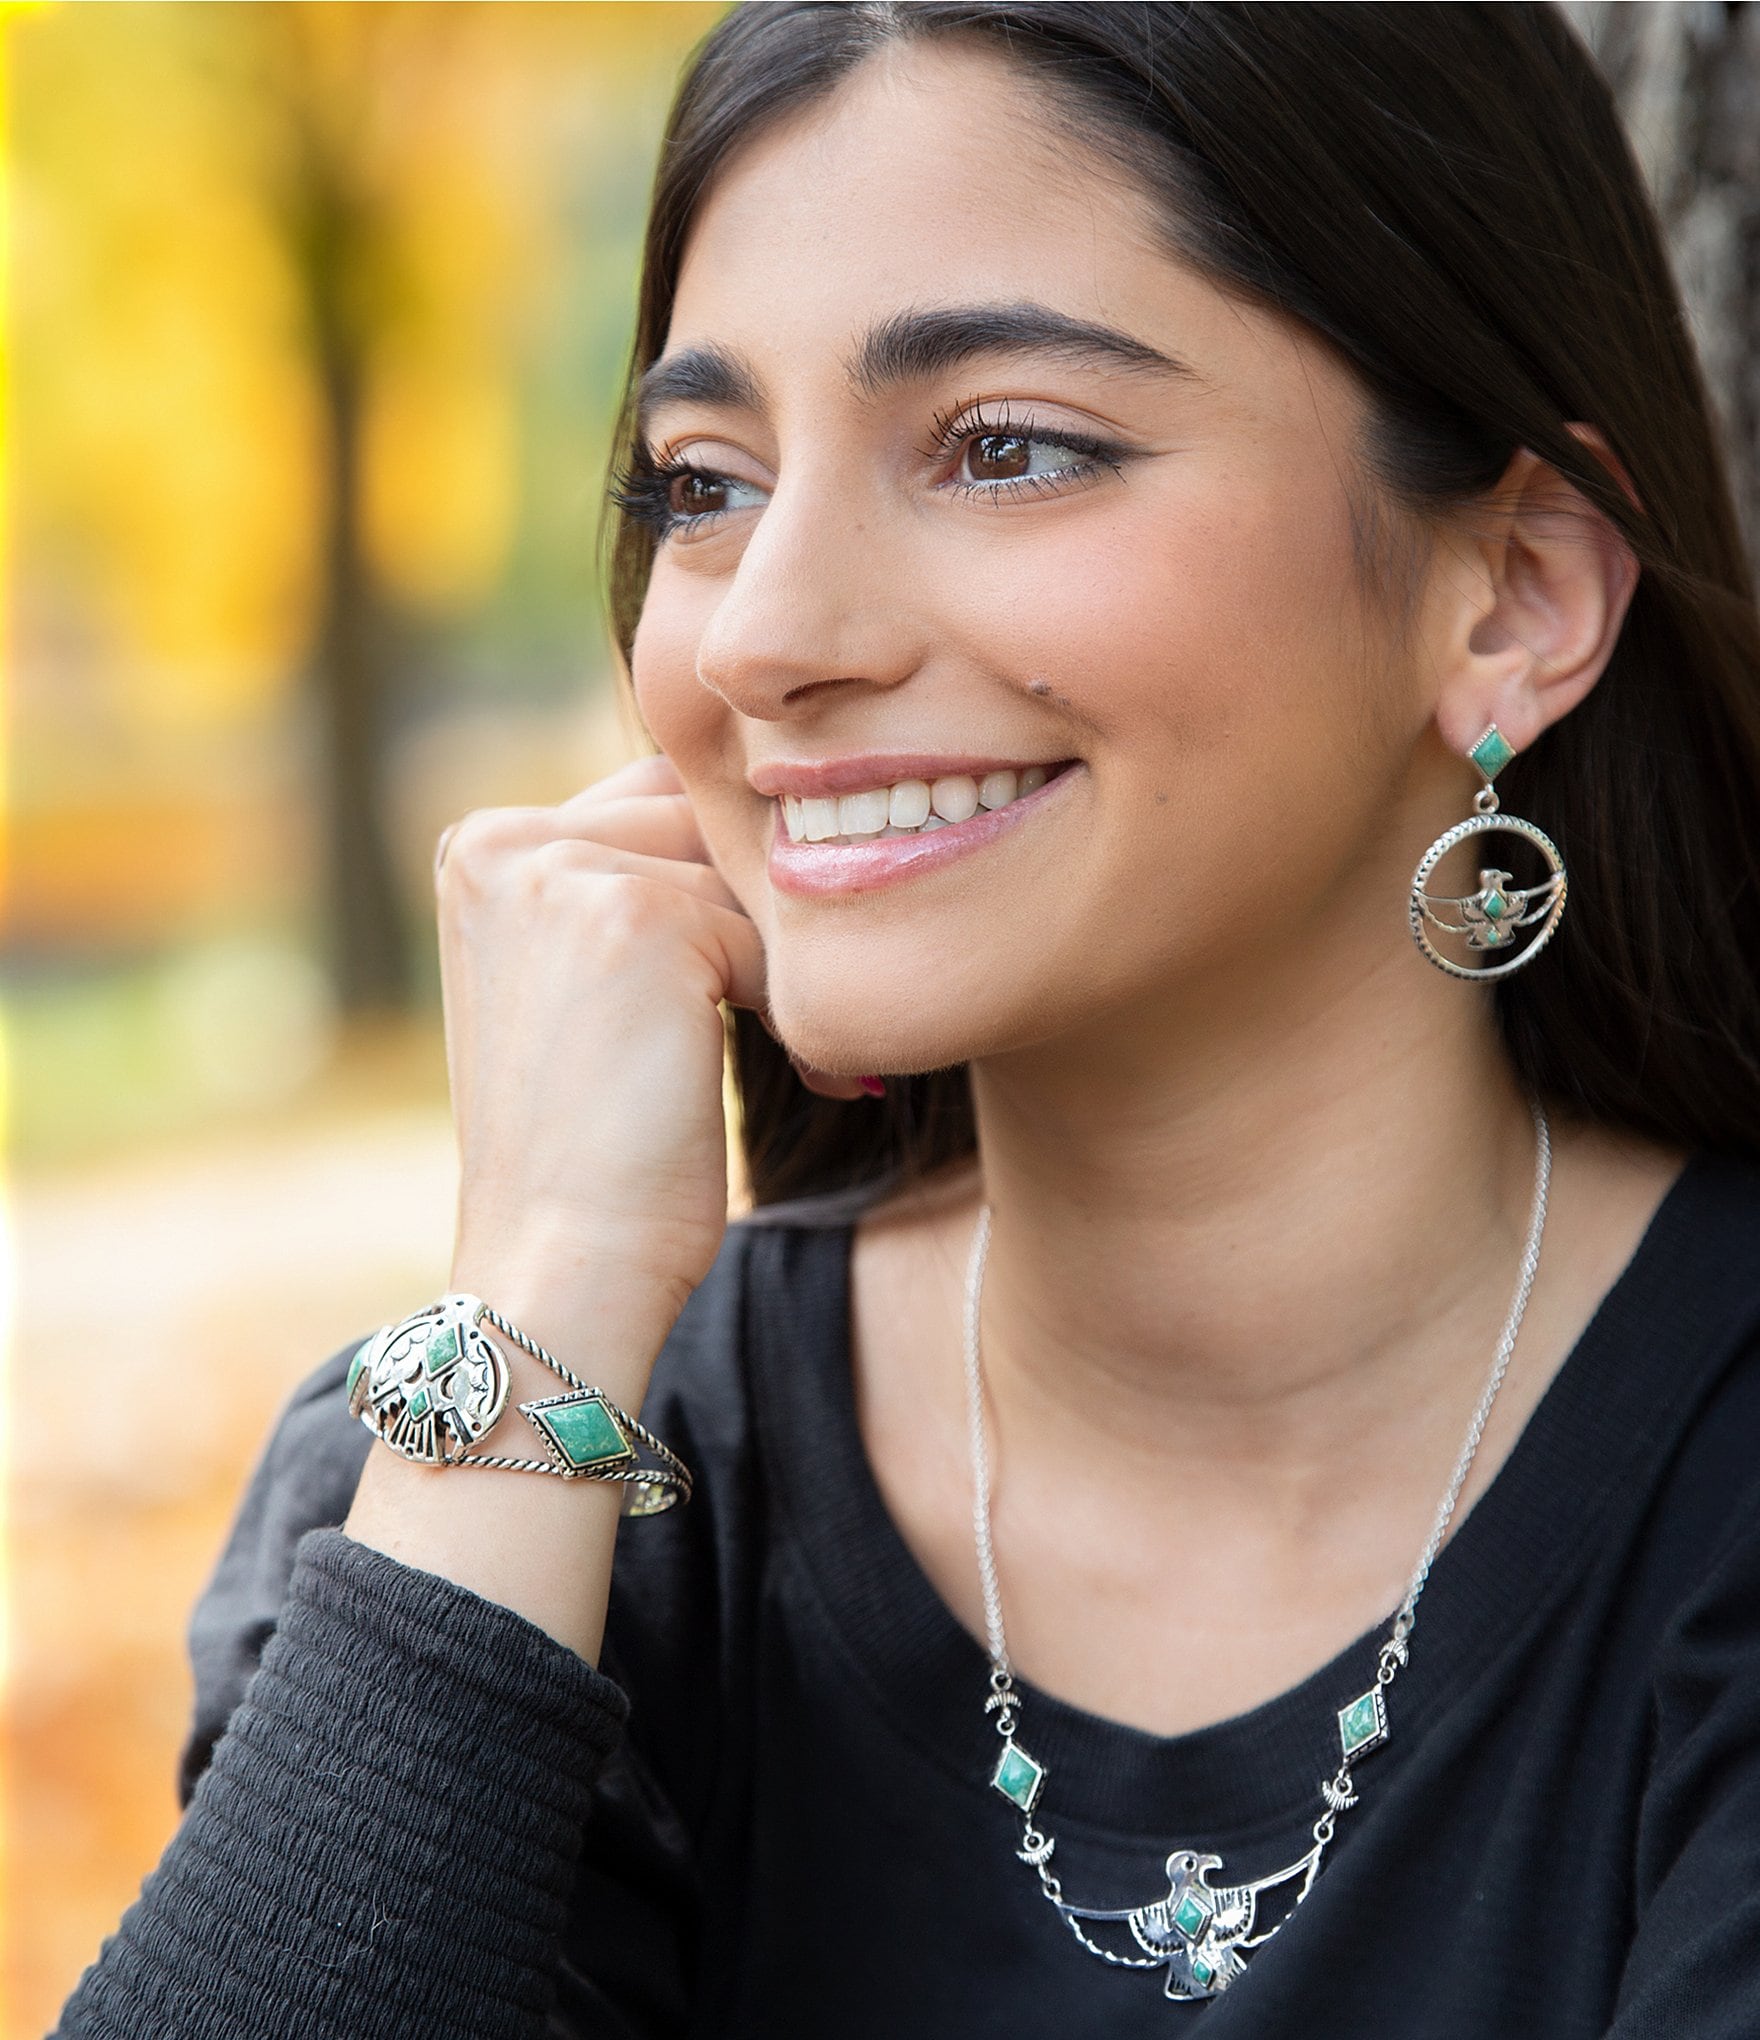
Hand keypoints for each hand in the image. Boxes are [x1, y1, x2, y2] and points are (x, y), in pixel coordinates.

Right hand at [432, 750, 856, 1379]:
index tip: (748, 984)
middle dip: (762, 918)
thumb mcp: (579, 989)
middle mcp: (506, 839)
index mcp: (482, 846)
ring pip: (745, 875)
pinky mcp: (637, 918)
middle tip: (796, 1020)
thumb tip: (767, 823)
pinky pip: (770, 931)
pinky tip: (811, 1073)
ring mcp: (563, 872)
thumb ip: (632, 889)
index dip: (723, 883)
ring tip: (804, 1050)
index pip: (657, 798)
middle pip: (706, 821)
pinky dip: (801, 1005)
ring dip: (789, 962)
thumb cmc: (588, 1149)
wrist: (562, 1265)